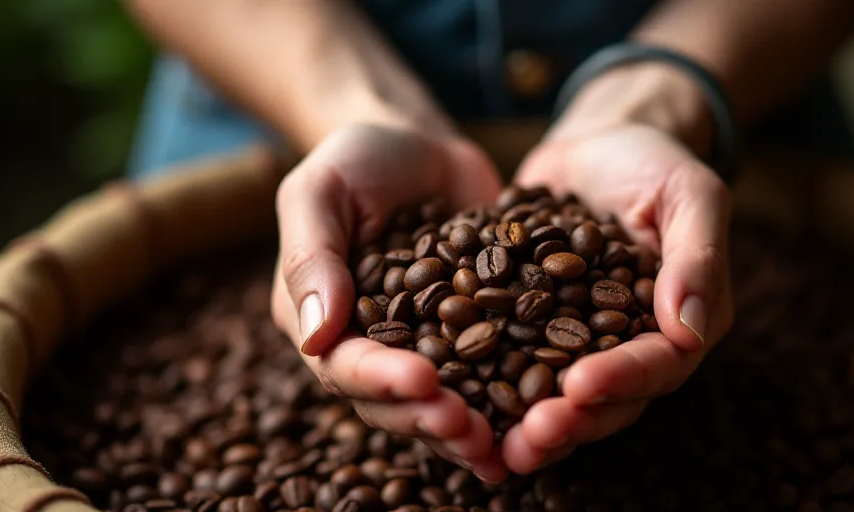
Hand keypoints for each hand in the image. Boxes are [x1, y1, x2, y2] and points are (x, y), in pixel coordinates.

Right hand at [270, 123, 507, 481]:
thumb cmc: (357, 159)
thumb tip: (315, 335)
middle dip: (430, 418)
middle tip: (468, 429)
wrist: (419, 145)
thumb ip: (312, 257)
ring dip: (469, 426)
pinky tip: (541, 418)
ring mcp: (425, 344)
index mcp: (324, 321)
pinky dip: (509, 399)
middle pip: (394, 401)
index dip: (381, 380)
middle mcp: (372, 346)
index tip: (422, 382)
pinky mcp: (474, 333)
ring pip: (442, 401)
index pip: (344, 365)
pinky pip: (490, 373)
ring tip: (501, 446)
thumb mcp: (321, 191)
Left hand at [503, 122, 734, 473]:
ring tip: (491, 443)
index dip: (622, 379)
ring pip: (555, 395)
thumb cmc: (653, 161)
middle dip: (568, 421)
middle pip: (604, 398)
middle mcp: (628, 345)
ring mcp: (577, 341)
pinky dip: (485, 383)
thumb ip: (697, 256)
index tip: (581, 387)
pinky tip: (451, 397)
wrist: (596, 144)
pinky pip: (509, 361)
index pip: (658, 364)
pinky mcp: (530, 328)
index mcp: (679, 325)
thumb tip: (691, 329)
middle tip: (527, 440)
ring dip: (524, 421)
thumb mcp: (689, 193)